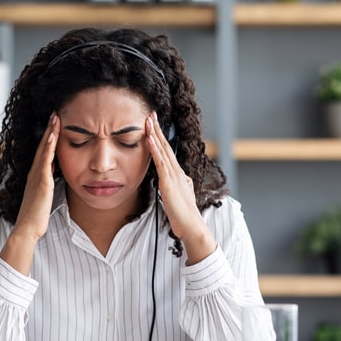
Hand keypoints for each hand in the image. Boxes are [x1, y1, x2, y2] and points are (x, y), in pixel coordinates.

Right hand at [0, 113, 58, 274]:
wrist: (27, 228)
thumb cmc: (36, 217)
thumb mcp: (44, 197)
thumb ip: (48, 185)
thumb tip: (54, 178)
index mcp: (36, 176)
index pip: (43, 152)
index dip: (49, 137)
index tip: (55, 124)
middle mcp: (35, 172)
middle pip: (42, 146)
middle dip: (49, 129)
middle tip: (55, 113)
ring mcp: (37, 176)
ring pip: (43, 149)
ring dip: (50, 132)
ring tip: (56, 117)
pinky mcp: (41, 181)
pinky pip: (45, 160)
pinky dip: (49, 147)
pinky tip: (54, 135)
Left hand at [146, 113, 215, 263]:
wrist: (192, 226)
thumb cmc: (184, 216)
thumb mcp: (180, 197)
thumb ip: (177, 186)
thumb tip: (177, 181)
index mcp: (178, 174)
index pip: (168, 152)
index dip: (161, 137)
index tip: (154, 124)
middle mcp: (177, 172)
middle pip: (166, 146)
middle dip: (157, 129)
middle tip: (151, 114)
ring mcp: (174, 176)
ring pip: (163, 150)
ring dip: (155, 134)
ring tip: (148, 120)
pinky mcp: (169, 183)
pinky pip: (160, 163)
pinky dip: (155, 150)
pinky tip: (149, 139)